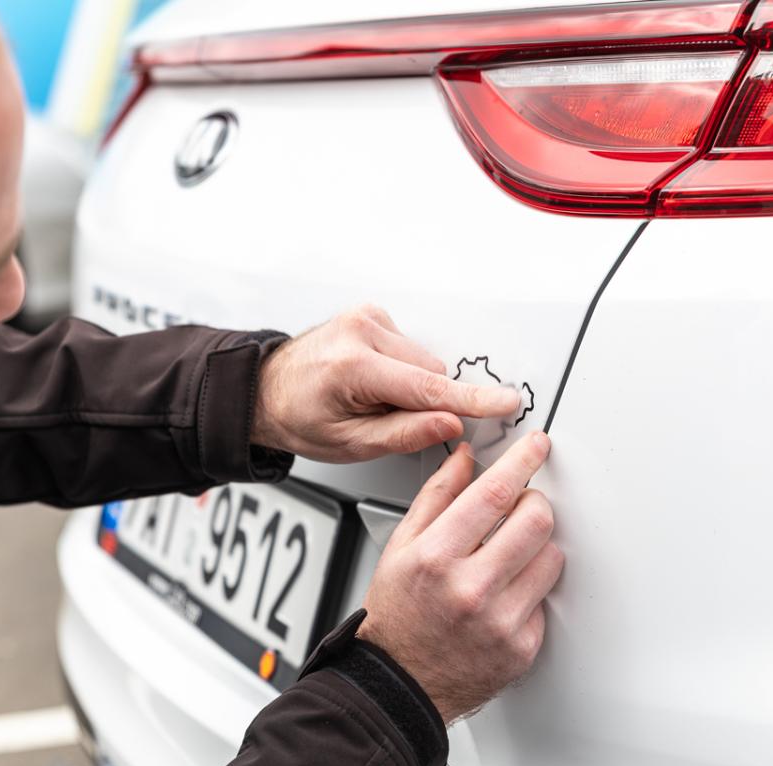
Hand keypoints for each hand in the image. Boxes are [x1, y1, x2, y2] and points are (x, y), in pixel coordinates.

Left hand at [252, 306, 518, 462]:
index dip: (473, 400)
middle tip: (383, 418)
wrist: (265, 390)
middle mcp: (361, 331)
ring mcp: (367, 318)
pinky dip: (400, 370)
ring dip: (409, 386)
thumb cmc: (298, 417)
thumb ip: (403, 434)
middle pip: (430, 374)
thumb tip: (450, 424)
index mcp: (353, 365)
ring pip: (424, 362)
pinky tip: (372, 381)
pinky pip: (411, 350)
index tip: (506, 402)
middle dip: (421, 402)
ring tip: (371, 399)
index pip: (428, 387)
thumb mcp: (348, 444)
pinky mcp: (372, 314)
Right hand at [357, 433, 562, 723]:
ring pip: (551, 557)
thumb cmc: (397, 615)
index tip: (536, 447)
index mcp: (435, 557)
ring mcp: (500, 621)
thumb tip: (465, 458)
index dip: (522, 461)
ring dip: (537, 547)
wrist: (400, 682)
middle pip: (536, 521)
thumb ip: (436, 496)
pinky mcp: (522, 647)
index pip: (494, 493)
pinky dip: (531, 590)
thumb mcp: (401, 547)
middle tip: (524, 505)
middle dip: (535, 503)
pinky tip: (504, 596)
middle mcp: (470, 589)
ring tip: (508, 557)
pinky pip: (547, 599)